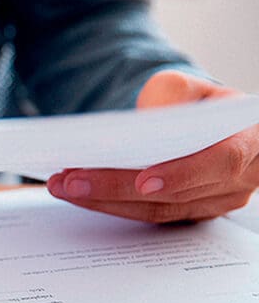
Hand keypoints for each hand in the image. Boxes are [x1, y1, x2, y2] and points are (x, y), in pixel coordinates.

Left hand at [46, 70, 258, 222]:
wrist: (202, 124)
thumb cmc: (197, 103)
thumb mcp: (188, 86)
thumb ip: (172, 94)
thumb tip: (142, 123)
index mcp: (252, 140)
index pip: (223, 161)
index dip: (183, 173)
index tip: (145, 180)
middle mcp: (241, 179)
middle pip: (176, 193)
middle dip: (117, 186)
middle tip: (70, 178)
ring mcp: (215, 202)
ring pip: (157, 210)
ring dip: (103, 200)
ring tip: (62, 185)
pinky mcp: (188, 214)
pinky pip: (147, 216)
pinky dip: (109, 205)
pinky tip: (78, 193)